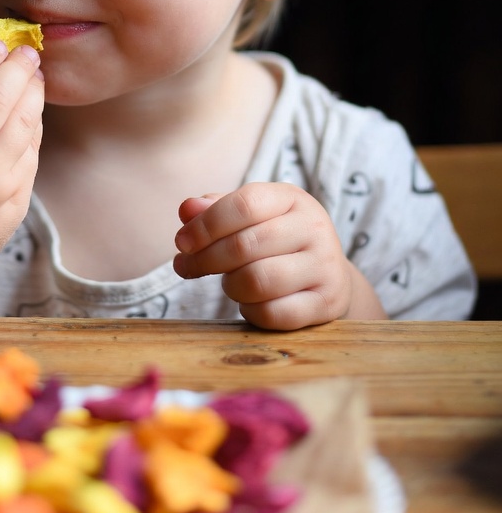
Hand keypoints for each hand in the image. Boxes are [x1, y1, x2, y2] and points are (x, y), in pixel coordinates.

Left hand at [173, 182, 380, 329]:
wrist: (330, 275)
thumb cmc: (278, 240)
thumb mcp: (252, 215)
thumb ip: (216, 210)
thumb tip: (186, 209)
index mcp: (292, 198)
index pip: (245, 204)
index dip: (205, 224)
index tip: (182, 242)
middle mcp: (314, 227)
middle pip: (245, 245)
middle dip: (205, 259)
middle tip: (185, 267)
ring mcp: (325, 266)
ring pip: (258, 281)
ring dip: (230, 286)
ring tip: (229, 283)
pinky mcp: (327, 303)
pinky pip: (274, 314)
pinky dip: (251, 311)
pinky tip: (249, 303)